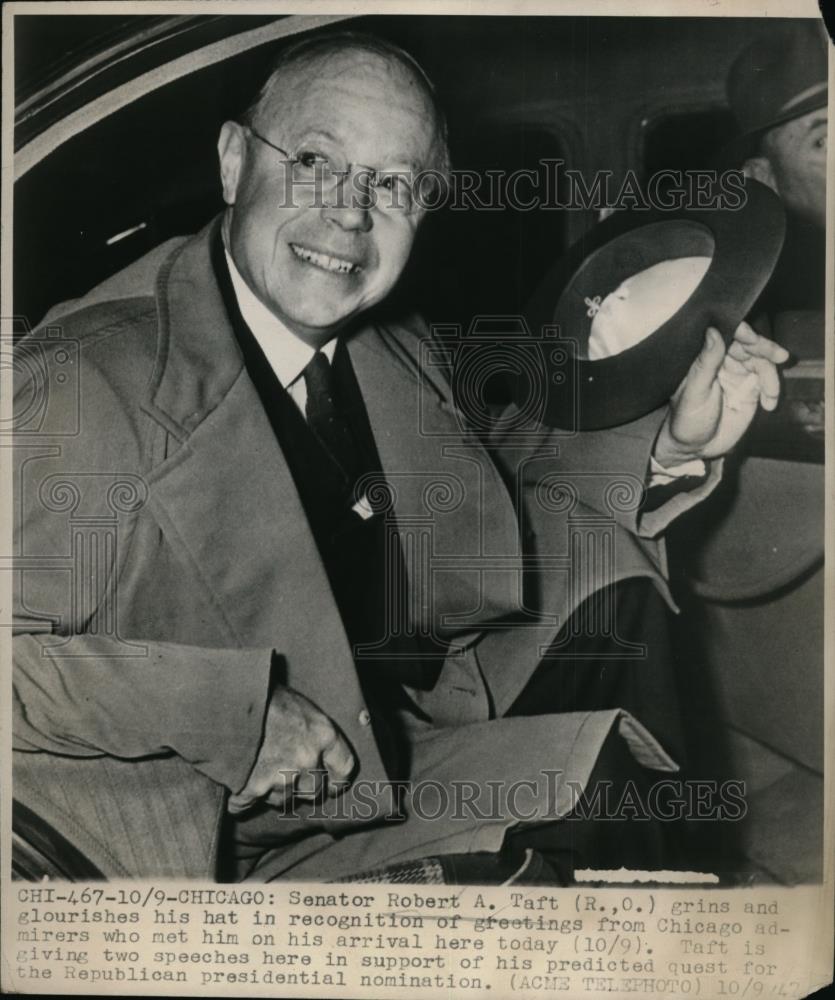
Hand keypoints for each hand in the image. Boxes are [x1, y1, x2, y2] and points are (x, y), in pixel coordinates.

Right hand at [227, 686, 355, 813]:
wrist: (230, 695)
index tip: (332, 786)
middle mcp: (307, 759)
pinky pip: (245, 806)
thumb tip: (316, 753)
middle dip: (301, 788)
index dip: (337, 780)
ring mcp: (281, 776)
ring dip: (272, 793)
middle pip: (313, 791)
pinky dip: (239, 801)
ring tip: (258, 772)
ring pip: (282, 800)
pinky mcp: (253, 787)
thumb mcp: (300, 706)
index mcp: (323, 735)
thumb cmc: (266, 694)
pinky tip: (235, 789)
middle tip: (287, 778)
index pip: (344, 768)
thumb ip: (312, 733)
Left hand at [654, 322, 789, 465]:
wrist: (695, 448)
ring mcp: (738, 376)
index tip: (752, 339)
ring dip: (771, 375)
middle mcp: (723, 362)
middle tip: (779, 356)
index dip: (741, 333)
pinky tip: (770, 404)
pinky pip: (767, 382)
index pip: (725, 335)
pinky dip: (772, 390)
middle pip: (748, 346)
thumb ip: (705, 363)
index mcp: (705, 358)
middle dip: (765, 349)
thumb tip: (713, 331)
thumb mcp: (694, 393)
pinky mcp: (750, 391)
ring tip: (771, 394)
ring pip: (761, 363)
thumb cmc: (686, 420)